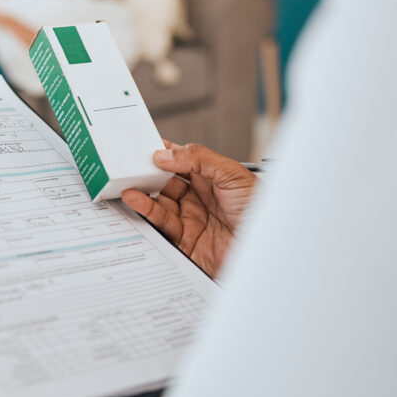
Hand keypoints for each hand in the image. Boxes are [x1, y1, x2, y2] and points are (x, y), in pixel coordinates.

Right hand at [121, 141, 257, 277]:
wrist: (268, 250)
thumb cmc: (260, 212)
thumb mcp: (231, 174)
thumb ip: (197, 159)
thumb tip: (165, 155)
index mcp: (211, 179)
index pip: (181, 162)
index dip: (163, 153)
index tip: (143, 145)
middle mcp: (198, 198)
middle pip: (165, 182)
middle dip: (147, 173)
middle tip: (130, 164)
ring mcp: (190, 219)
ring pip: (159, 202)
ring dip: (142, 192)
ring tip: (128, 183)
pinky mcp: (184, 241)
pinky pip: (159, 225)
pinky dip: (145, 211)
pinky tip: (136, 200)